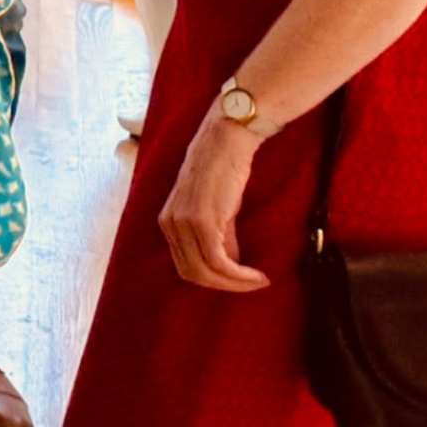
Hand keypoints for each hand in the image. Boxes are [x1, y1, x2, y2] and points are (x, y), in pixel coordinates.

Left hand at [159, 111, 272, 292]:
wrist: (226, 141)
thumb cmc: (224, 171)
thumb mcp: (217, 210)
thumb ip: (220, 238)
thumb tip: (231, 265)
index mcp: (168, 222)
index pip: (185, 266)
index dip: (214, 280)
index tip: (241, 281)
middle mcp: (170, 224)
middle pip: (193, 274)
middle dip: (225, 286)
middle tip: (253, 284)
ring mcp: (183, 223)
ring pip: (205, 272)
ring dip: (236, 283)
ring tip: (259, 280)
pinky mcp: (202, 221)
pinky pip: (219, 261)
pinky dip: (239, 275)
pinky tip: (257, 275)